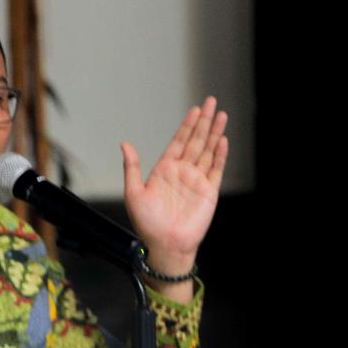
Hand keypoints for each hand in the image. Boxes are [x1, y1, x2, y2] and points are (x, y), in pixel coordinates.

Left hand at [121, 97, 228, 281]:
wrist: (165, 245)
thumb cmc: (147, 223)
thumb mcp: (134, 193)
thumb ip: (132, 168)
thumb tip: (125, 143)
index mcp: (165, 170)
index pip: (179, 142)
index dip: (186, 126)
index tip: (194, 109)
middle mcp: (182, 172)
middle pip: (196, 141)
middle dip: (203, 122)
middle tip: (211, 102)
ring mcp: (197, 180)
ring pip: (208, 151)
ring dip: (214, 133)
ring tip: (221, 115)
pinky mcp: (209, 192)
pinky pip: (216, 169)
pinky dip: (220, 154)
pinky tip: (223, 140)